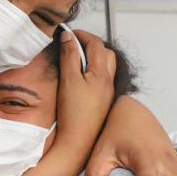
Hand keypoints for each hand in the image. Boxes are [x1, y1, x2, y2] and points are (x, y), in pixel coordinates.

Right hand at [54, 30, 116, 157]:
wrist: (77, 142)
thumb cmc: (73, 114)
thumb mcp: (68, 80)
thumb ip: (69, 56)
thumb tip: (68, 37)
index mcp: (102, 74)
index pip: (96, 44)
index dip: (82, 35)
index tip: (68, 33)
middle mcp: (108, 82)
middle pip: (105, 53)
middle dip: (91, 44)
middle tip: (74, 43)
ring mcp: (107, 93)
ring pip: (105, 66)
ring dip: (94, 57)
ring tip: (76, 58)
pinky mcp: (102, 102)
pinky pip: (102, 79)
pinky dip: (93, 71)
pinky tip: (80, 77)